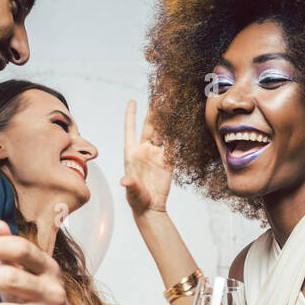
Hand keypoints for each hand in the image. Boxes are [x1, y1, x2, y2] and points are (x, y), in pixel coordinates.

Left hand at [119, 99, 173, 216]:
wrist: (150, 208)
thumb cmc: (137, 200)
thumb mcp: (132, 191)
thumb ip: (130, 184)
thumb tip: (124, 181)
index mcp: (131, 153)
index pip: (130, 129)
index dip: (131, 115)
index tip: (132, 100)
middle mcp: (144, 151)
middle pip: (149, 127)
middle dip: (153, 112)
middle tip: (159, 96)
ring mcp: (156, 155)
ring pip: (161, 132)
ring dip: (165, 120)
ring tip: (170, 105)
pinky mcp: (168, 161)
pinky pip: (172, 145)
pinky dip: (175, 134)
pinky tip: (179, 123)